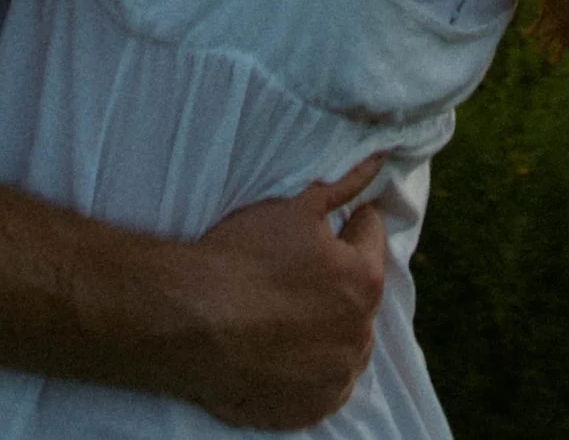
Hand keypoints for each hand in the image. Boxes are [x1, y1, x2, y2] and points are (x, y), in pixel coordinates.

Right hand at [168, 158, 388, 428]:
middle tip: (291, 272)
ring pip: (346, 341)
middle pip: (360, 292)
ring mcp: (337, 375)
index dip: (342, 223)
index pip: (369, 235)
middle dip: (336, 278)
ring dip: (328, 326)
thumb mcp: (292, 208)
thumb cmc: (240, 256)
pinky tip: (280, 349)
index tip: (312, 230)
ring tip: (283, 313)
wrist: (188, 319)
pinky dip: (312, 367)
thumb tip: (380, 160)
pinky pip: (326, 384)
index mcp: (364, 279)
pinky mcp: (313, 407)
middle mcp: (361, 332)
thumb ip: (343, 185)